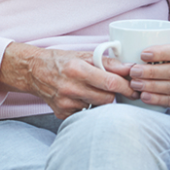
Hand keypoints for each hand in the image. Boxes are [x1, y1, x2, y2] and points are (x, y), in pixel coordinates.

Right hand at [0, 43, 135, 119]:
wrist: (34, 71)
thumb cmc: (63, 61)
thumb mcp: (85, 56)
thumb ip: (109, 63)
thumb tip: (130, 69)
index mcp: (78, 70)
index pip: (110, 83)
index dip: (127, 87)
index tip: (135, 89)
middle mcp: (70, 88)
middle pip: (106, 99)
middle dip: (117, 95)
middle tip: (122, 91)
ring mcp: (65, 103)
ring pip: (97, 108)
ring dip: (104, 101)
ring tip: (101, 92)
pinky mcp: (61, 114)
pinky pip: (85, 113)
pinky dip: (90, 107)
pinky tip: (85, 98)